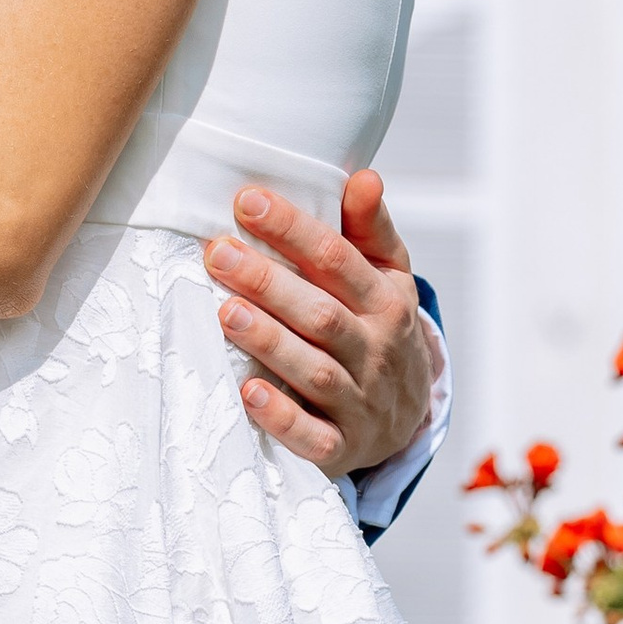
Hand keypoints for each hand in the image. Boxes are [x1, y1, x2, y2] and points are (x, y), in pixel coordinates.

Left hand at [202, 170, 435, 478]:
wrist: (405, 421)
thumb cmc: (379, 332)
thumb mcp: (387, 279)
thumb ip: (370, 230)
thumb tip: (364, 176)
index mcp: (387, 303)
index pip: (339, 260)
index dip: (294, 230)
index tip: (247, 201)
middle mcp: (376, 351)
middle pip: (322, 314)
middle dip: (269, 282)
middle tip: (218, 253)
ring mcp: (360, 402)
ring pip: (315, 371)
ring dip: (270, 342)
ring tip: (226, 313)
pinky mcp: (340, 447)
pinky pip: (314, 437)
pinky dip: (282, 418)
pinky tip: (248, 393)